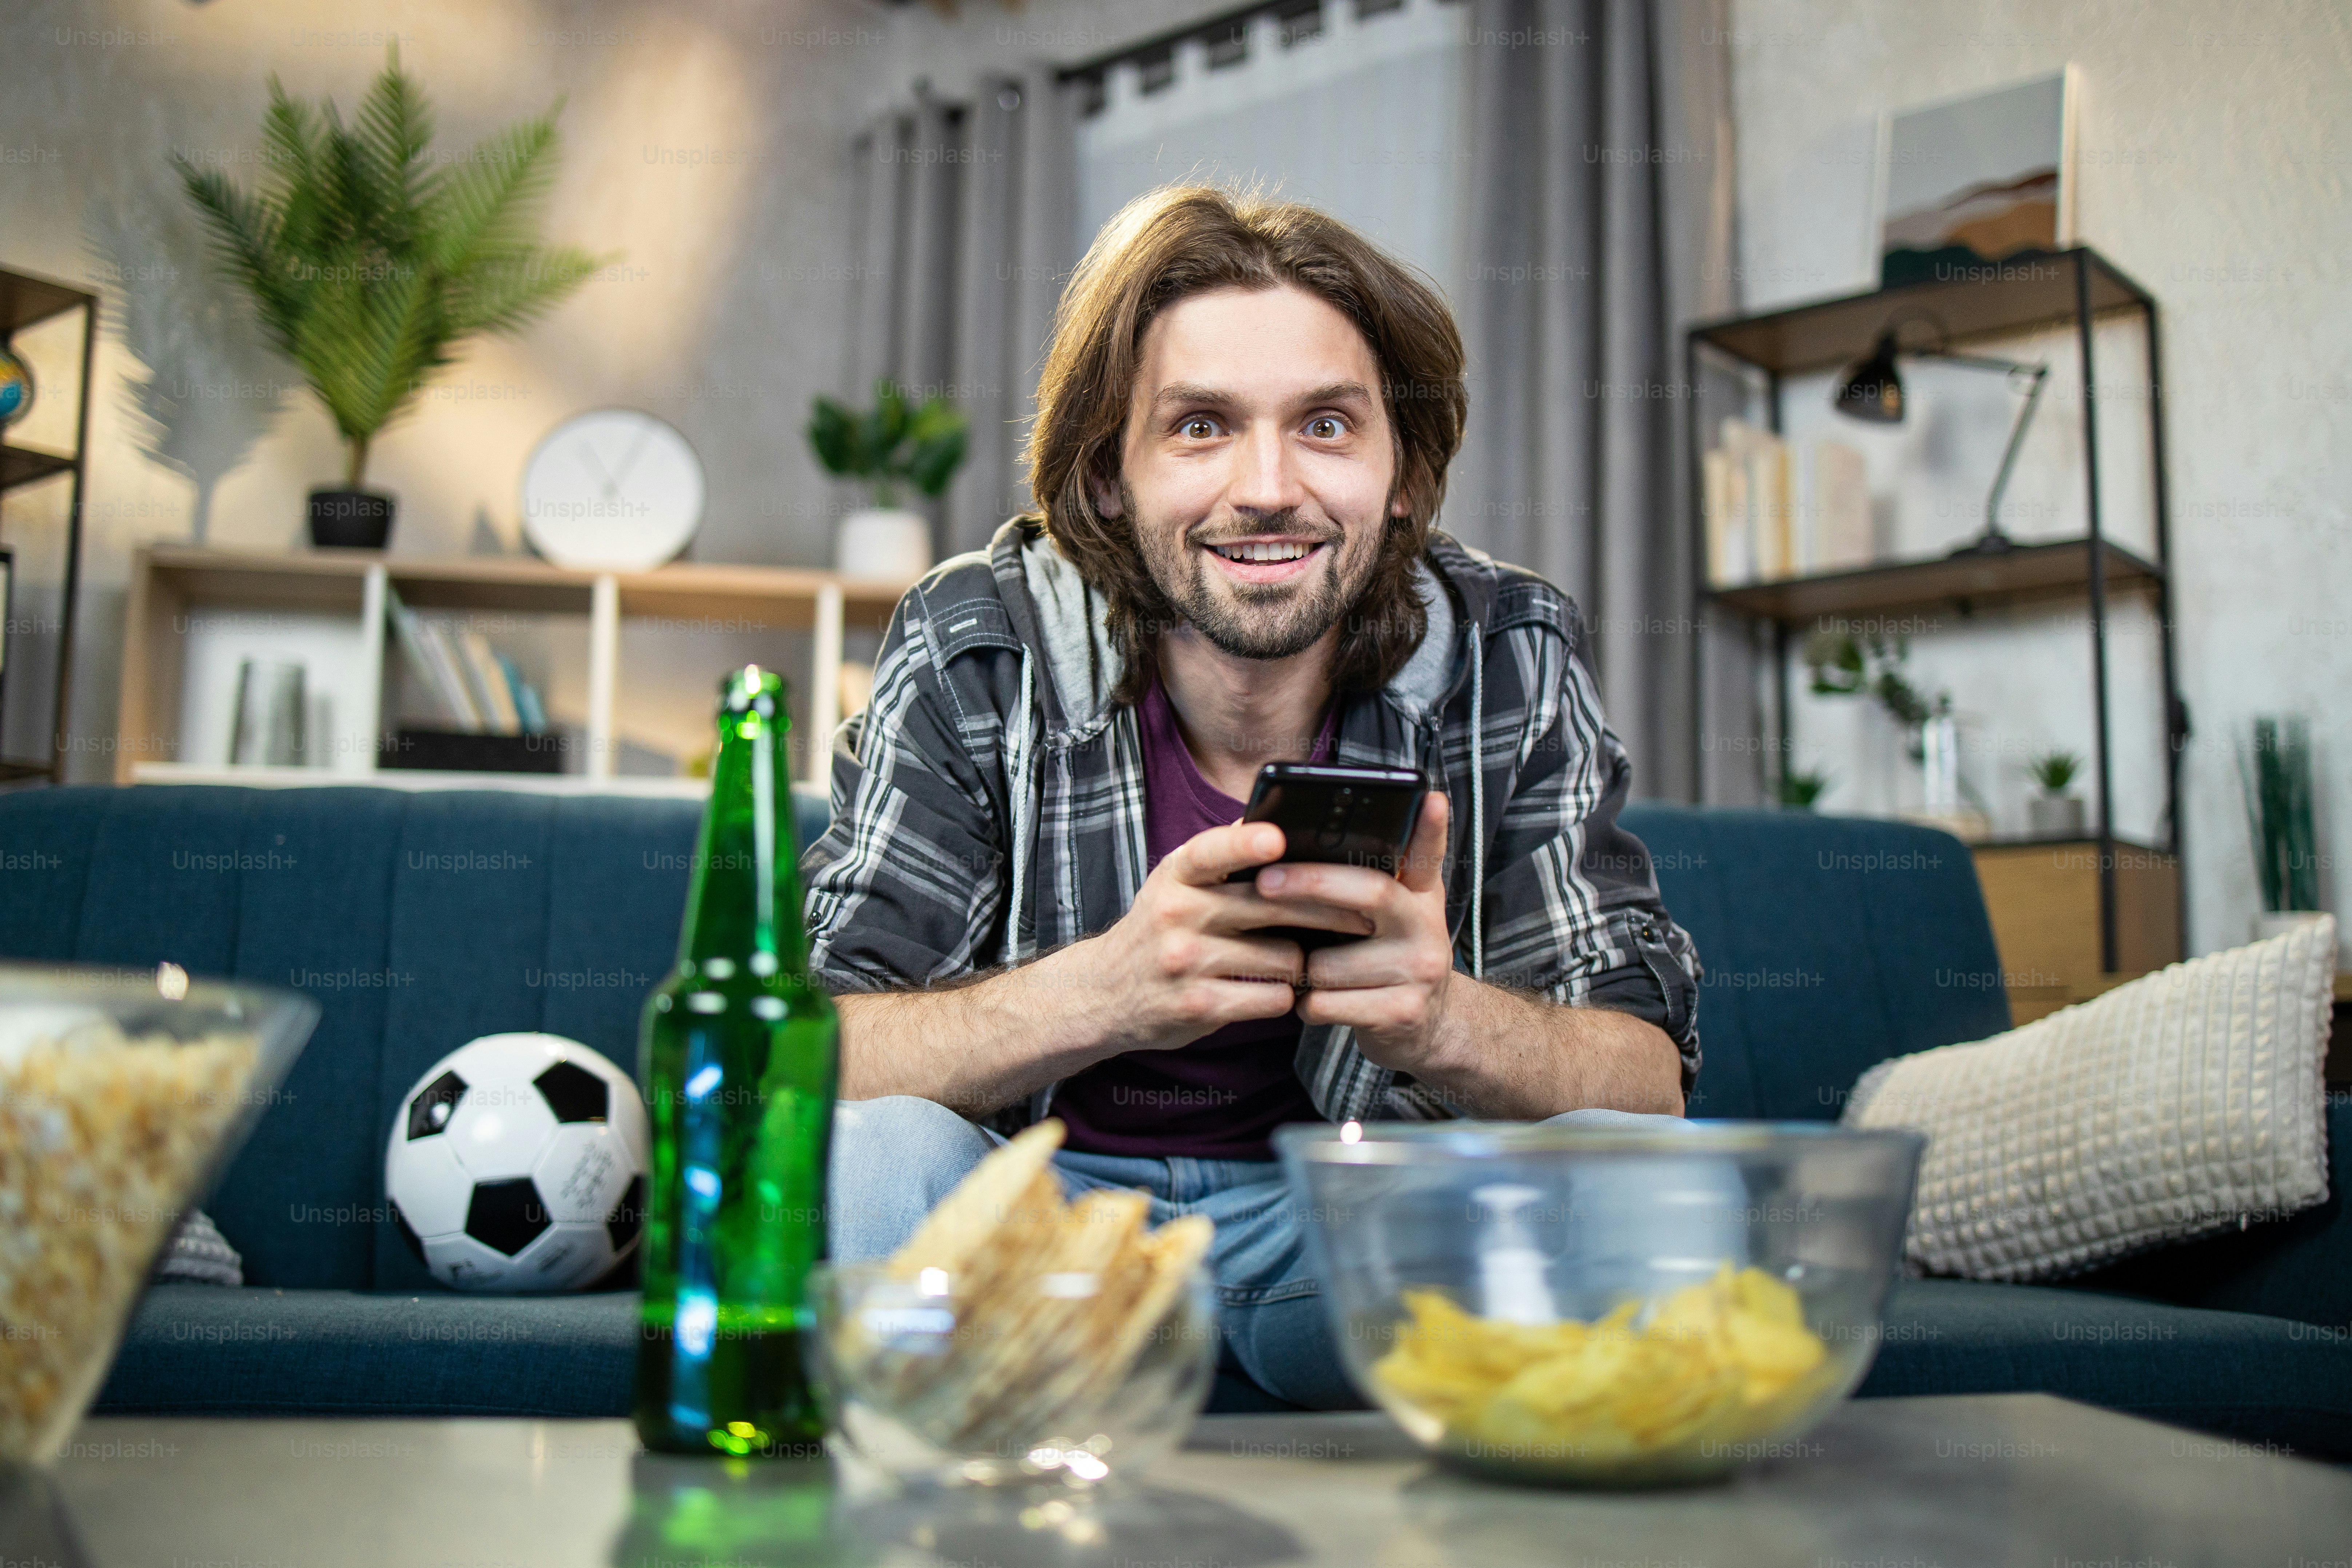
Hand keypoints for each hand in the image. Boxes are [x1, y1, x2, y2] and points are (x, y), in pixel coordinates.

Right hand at [1071, 820, 1375, 1053]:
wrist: (1104, 994)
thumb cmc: (1159, 930)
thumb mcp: (1177, 884)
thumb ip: (1222, 859)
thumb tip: (1284, 825)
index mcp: (1176, 874)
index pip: (1211, 851)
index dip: (1245, 844)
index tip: (1278, 838)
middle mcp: (1177, 913)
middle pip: (1272, 905)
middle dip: (1325, 912)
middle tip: (1362, 915)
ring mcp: (1186, 962)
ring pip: (1282, 956)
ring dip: (1299, 961)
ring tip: (1297, 960)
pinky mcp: (1198, 1006)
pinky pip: (1272, 997)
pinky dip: (1283, 994)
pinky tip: (1277, 989)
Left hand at [1257, 791, 1453, 1071]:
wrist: (1425, 1029)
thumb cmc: (1382, 958)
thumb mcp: (1383, 916)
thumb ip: (1355, 881)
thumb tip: (1278, 839)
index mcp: (1420, 895)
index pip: (1427, 853)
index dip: (1430, 827)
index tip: (1431, 797)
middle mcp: (1427, 926)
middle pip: (1371, 891)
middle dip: (1312, 883)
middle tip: (1265, 880)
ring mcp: (1420, 970)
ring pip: (1332, 960)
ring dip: (1300, 965)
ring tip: (1299, 967)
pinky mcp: (1403, 1013)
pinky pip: (1328, 1003)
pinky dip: (1307, 1003)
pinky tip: (1312, 1001)